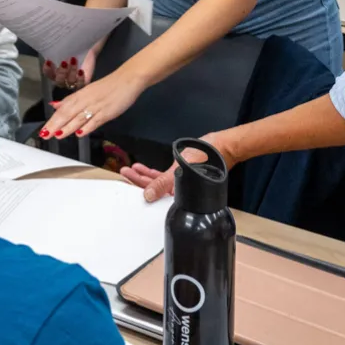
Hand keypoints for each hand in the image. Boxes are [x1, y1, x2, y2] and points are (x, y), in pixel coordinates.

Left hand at [40, 68, 143, 140]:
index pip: (63, 108)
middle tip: (45, 135)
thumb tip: (55, 105)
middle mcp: (86, 100)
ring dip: (68, 127)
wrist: (127, 79)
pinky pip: (96, 120)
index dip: (52, 119)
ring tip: (57, 135)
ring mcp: (96, 106)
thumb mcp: (87, 91)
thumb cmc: (108, 86)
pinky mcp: (108, 111)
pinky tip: (80, 134)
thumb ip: (72, 100)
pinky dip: (87, 127)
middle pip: (68, 113)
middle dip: (55, 125)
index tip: (43, 130)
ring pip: (79, 117)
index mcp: (80, 94)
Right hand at [43, 49, 96, 89]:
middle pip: (58, 80)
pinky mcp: (83, 83)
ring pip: (70, 82)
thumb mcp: (65, 48)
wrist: (85, 51)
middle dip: (61, 72)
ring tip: (74, 61)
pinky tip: (80, 71)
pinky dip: (80, 79)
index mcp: (54, 72)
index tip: (49, 61)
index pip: (48, 74)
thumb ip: (59, 47)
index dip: (47, 69)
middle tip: (64, 62)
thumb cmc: (72, 50)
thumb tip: (51, 34)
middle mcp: (62, 79)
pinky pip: (80, 84)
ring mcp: (72, 82)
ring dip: (71, 72)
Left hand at [119, 131, 238, 202]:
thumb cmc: (205, 159)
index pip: (154, 196)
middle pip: (152, 189)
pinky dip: (150, 172)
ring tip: (129, 170)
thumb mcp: (180, 170)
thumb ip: (163, 183)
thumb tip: (147, 195)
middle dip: (136, 181)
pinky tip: (141, 168)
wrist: (220, 147)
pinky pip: (161, 176)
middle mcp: (178, 193)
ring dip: (142, 176)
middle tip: (123, 174)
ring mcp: (178, 184)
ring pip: (155, 182)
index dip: (138, 189)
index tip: (126, 182)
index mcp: (180, 197)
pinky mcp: (178, 175)